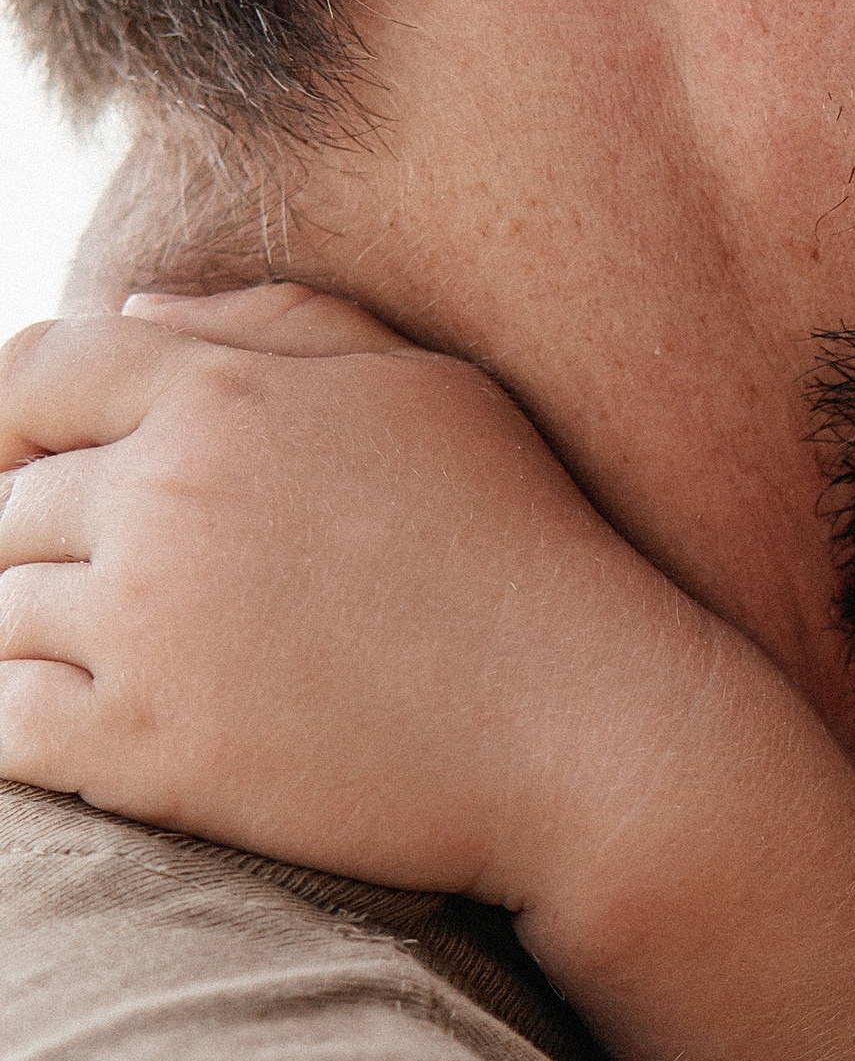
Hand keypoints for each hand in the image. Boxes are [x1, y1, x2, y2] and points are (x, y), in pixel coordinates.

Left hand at [0, 284, 766, 911]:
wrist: (590, 735)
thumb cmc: (530, 558)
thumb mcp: (433, 392)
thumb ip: (280, 326)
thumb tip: (138, 310)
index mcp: (222, 398)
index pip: (32, 375)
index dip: (1, 426)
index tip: (20, 477)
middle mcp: (167, 498)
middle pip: (7, 510)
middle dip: (37, 556)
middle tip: (114, 610)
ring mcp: (150, 626)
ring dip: (34, 649)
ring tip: (118, 683)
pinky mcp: (151, 750)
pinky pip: (3, 728)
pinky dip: (19, 733)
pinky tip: (89, 746)